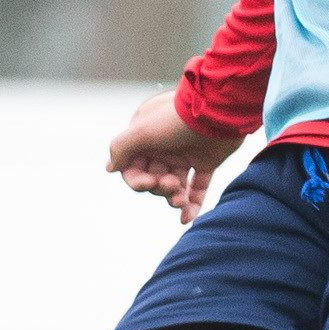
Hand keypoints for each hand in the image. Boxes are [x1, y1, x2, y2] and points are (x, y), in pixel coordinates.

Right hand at [108, 89, 243, 222]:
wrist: (218, 111)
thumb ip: (121, 148)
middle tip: (171, 184)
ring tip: (181, 200)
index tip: (148, 183)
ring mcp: (185, 154)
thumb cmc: (177, 119)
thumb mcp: (142, 130)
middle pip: (153, 178)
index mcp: (145, 136)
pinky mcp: (206, 162)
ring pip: (174, 186)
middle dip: (159, 188)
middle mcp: (163, 146)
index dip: (137, 180)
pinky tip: (187, 218)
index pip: (132, 167)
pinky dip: (192, 204)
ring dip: (174, 198)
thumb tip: (110, 168)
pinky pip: (197, 188)